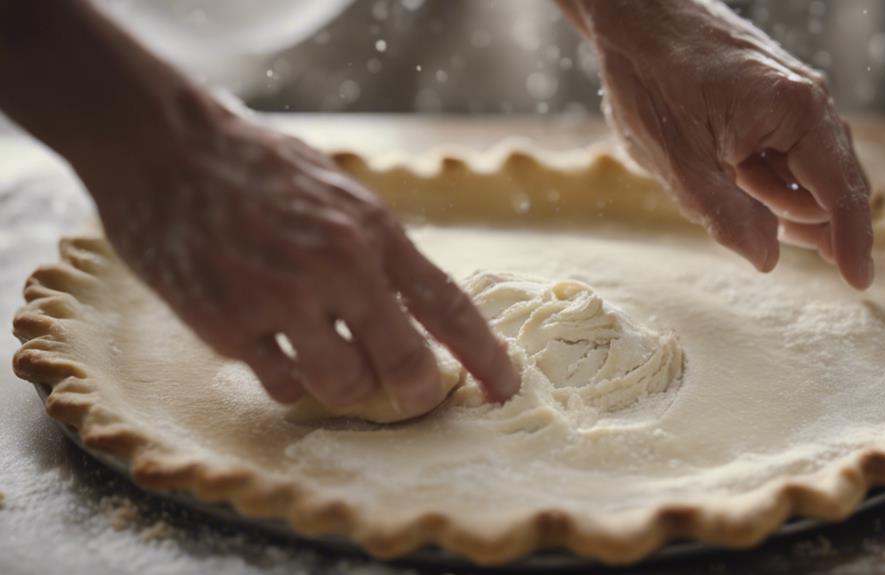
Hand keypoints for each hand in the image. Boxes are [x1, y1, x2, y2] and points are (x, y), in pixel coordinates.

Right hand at [80, 98, 518, 412]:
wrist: (164, 148)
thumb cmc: (258, 167)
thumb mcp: (340, 191)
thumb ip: (378, 248)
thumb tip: (416, 309)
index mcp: (372, 230)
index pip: (447, 305)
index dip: (485, 356)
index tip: (505, 389)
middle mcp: (336, 267)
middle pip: (405, 364)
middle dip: (419, 392)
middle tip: (415, 394)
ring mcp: (281, 300)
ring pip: (345, 386)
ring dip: (348, 385)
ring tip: (330, 355)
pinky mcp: (228, 326)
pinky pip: (284, 386)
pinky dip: (291, 379)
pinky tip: (278, 347)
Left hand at [560, 0, 873, 288]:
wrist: (634, 18)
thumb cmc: (652, 81)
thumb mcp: (679, 162)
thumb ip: (726, 216)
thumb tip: (768, 262)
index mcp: (796, 111)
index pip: (839, 192)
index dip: (850, 242)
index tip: (859, 284)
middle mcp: (809, 101)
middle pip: (829, 186)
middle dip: (790, 214)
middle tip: (734, 190)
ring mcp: (795, 99)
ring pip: (803, 173)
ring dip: (768, 193)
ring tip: (717, 168)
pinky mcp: (776, 101)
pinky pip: (784, 154)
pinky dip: (762, 176)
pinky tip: (726, 168)